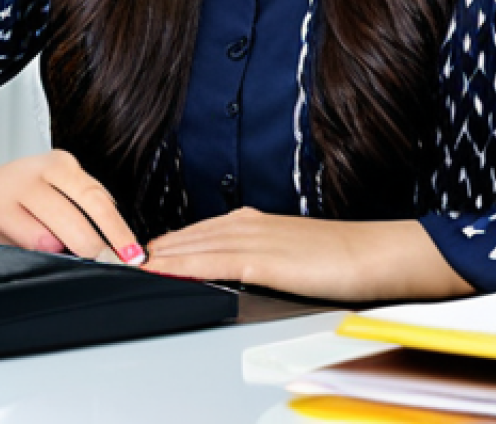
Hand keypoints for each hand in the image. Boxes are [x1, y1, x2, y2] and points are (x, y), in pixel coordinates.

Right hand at [0, 149, 145, 264]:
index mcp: (62, 164)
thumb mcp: (56, 191)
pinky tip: (40, 247)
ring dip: (67, 251)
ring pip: (56, 233)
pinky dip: (41, 250)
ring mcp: (17, 190)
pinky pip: (30, 240)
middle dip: (96, 248)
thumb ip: (84, 208)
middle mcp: (40, 171)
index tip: (133, 253)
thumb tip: (117, 239)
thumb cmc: (20, 198)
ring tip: (64, 252)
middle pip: (81, 217)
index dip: (119, 230)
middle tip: (104, 263)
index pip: (99, 199)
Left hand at [143, 208, 473, 300]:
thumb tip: (235, 271)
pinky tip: (162, 271)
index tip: (138, 255)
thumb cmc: (341, 258)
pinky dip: (182, 266)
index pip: (196, 233)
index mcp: (252, 222)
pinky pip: (212, 262)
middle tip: (118, 258)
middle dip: (152, 250)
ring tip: (127, 266)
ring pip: (192, 246)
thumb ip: (260, 258)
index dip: (165, 245)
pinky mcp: (264, 259)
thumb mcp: (291, 255)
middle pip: (186, 237)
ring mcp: (253, 239)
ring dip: (157, 257)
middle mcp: (246, 224)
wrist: (377, 254)